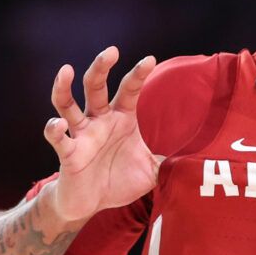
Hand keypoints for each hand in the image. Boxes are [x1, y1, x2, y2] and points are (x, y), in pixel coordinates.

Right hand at [44, 46, 161, 224]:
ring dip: (64, 87)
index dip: (138, 74)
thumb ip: (171, 162)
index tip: (149, 60)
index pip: (129, 90)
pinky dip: (54, 129)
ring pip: (68, 104)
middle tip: (111, 51)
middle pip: (95, 86)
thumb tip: (200, 160)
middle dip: (101, 67)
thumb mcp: (151, 171)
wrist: (90, 203)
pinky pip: (57, 137)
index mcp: (121, 119)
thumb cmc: (119, 180)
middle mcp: (99, 120)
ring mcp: (81, 134)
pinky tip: (58, 124)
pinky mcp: (68, 152)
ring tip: (66, 70)